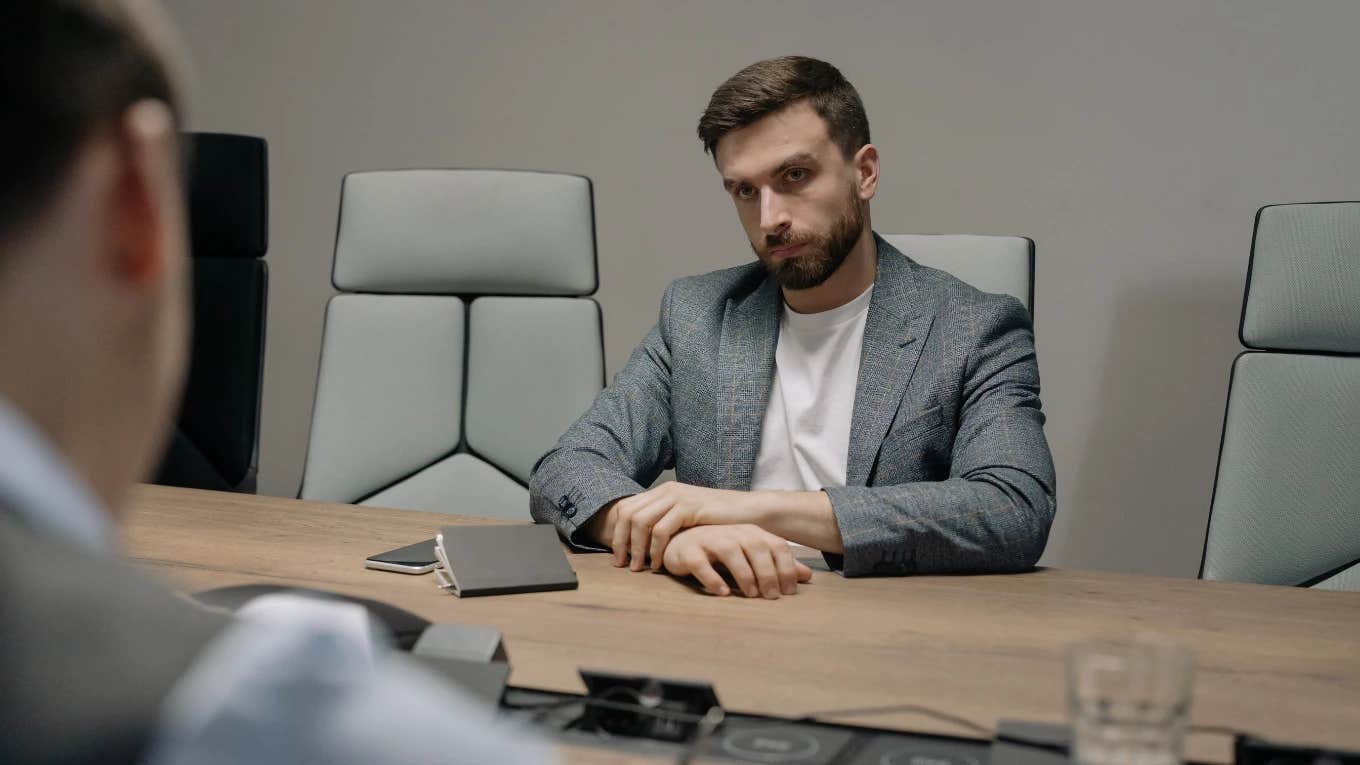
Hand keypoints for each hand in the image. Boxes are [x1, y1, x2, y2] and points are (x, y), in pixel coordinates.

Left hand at [605, 482, 756, 570]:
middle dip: (621, 542)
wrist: (749, 511)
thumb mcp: (687, 520)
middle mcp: (666, 490)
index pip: (626, 509)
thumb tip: (641, 542)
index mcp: (662, 492)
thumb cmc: (719, 521)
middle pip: (628, 514)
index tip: (618, 557)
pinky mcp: (688, 507)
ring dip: (636, 548)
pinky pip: (661, 529)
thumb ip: (666, 524)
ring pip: (641, 522)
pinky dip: (655, 549)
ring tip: (638, 568)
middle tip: (622, 565)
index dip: (617, 533)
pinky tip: (659, 563)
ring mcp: (677, 497)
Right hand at [661, 525, 812, 598]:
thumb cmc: (720, 552)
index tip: (789, 592)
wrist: (679, 543)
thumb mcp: (752, 556)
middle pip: (756, 546)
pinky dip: (712, 578)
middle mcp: (732, 532)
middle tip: (771, 597)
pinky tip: (722, 593)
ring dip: (744, 574)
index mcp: (751, 532)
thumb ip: (778, 565)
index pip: (776, 544)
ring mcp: (709, 539)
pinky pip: (701, 563)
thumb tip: (807, 577)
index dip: (786, 567)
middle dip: (767, 573)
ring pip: (731, 552)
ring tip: (751, 595)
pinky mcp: (689, 551)